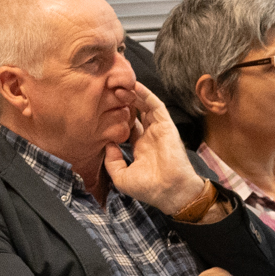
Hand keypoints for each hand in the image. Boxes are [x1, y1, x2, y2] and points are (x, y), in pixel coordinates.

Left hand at [104, 82, 206, 215]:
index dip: (117, 117)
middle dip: (124, 103)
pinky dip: (146, 95)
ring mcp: (159, 130)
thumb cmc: (149, 189)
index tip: (104, 109)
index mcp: (140, 149)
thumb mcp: (121, 178)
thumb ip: (112, 161)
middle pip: (136, 113)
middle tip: (110, 92)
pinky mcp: (166, 126)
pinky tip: (134, 85)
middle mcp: (150, 137)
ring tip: (119, 85)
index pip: (128, 128)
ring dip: (133, 95)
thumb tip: (107, 145)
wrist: (170, 191)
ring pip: (145, 107)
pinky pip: (156, 106)